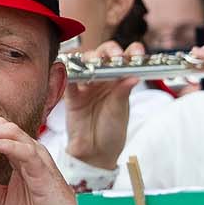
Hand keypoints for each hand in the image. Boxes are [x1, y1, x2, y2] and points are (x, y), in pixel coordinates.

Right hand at [64, 38, 140, 170]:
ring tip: (95, 63)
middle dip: (108, 51)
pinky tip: (72, 71)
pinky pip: (68, 81)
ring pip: (85, 63)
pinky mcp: (72, 96)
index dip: (131, 52)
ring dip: (89, 59)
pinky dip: (69, 74)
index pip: (125, 59)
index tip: (136, 53)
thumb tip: (133, 76)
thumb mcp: (120, 111)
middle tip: (113, 56)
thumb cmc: (112, 131)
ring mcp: (86, 86)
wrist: (95, 152)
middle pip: (103, 55)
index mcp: (119, 81)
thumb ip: (122, 93)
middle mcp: (103, 80)